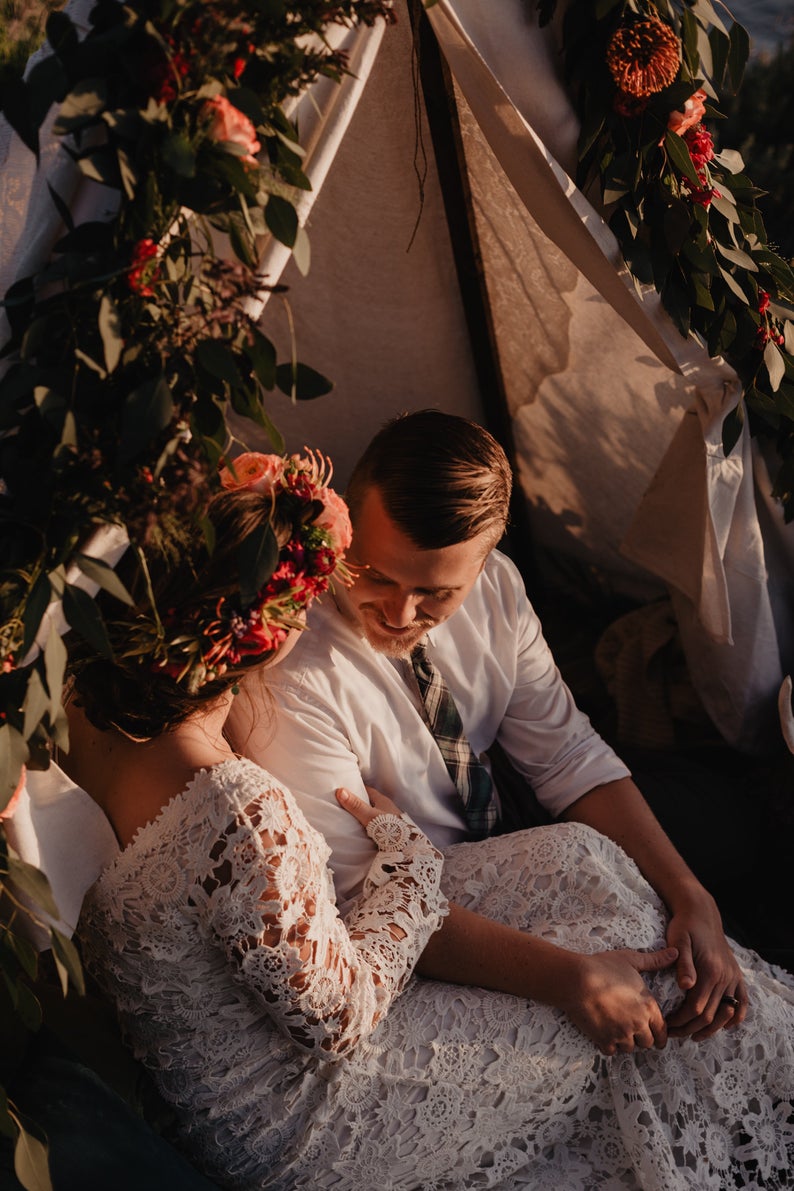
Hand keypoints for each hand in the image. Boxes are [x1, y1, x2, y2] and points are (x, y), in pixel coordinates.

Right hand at [335, 784, 402, 829]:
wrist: (407, 846)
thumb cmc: (390, 827)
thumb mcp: (369, 815)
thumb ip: (355, 805)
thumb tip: (340, 790)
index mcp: (383, 801)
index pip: (369, 791)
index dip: (358, 789)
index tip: (348, 789)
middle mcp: (388, 809)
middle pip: (372, 803)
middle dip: (361, 803)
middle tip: (347, 804)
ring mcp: (390, 820)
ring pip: (375, 815)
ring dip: (366, 816)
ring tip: (353, 819)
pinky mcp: (391, 832)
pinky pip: (378, 826)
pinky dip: (371, 827)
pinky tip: (365, 833)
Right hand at [559, 946, 678, 1055]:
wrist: (576, 980)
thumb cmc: (603, 967)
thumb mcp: (631, 960)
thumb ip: (655, 960)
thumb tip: (675, 952)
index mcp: (648, 1006)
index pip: (662, 1031)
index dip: (660, 1036)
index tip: (657, 1038)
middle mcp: (638, 1024)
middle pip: (647, 1043)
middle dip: (642, 1038)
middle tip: (635, 1032)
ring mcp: (621, 1034)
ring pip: (629, 1048)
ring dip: (626, 1042)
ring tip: (619, 1032)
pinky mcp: (604, 1040)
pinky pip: (611, 1051)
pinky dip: (609, 1045)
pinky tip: (605, 1034)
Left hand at [663, 891, 747, 1039]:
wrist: (701, 912)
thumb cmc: (684, 926)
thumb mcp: (678, 940)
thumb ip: (683, 963)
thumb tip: (686, 986)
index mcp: (709, 971)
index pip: (696, 1008)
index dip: (681, 1021)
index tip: (666, 1025)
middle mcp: (724, 977)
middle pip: (710, 1015)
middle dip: (690, 1028)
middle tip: (673, 1033)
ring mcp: (732, 976)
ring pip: (724, 1013)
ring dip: (711, 1028)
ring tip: (693, 1035)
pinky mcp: (736, 974)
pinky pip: (742, 1001)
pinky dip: (736, 1016)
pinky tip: (726, 1025)